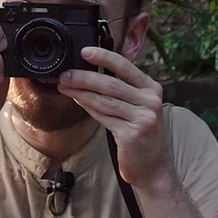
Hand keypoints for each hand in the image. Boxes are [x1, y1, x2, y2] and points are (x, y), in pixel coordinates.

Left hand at [57, 47, 173, 191]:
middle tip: (65, 74)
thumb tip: (88, 73)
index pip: (125, 67)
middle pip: (112, 83)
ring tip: (64, 85)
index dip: (104, 57)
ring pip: (105, 100)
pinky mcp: (132, 134)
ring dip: (81, 92)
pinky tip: (77, 100)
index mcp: (152, 88)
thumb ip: (120, 90)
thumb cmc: (141, 133)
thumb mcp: (137, 106)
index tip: (85, 51)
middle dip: (85, 77)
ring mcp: (143, 118)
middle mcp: (150, 100)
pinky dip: (88, 107)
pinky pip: (104, 117)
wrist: (153, 166)